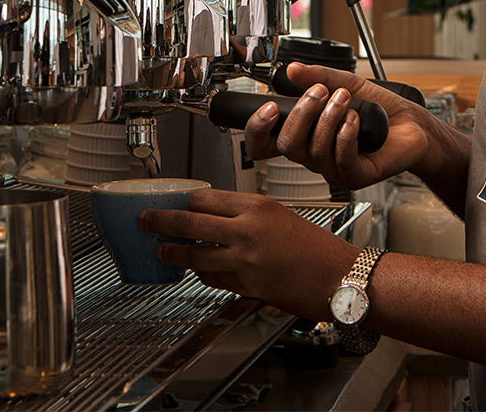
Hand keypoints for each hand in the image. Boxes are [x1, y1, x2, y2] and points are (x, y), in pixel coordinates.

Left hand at [140, 189, 356, 319]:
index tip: (173, 204)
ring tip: (161, 250)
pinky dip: (201, 273)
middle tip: (145, 221)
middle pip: (188, 222)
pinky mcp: (246, 285)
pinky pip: (212, 277)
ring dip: (172, 253)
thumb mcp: (281, 217)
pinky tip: (196, 270)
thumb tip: (215, 219)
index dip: (183, 203)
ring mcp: (244, 259)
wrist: (340, 277)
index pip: (204, 198)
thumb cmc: (318, 248)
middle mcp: (247, 230)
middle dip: (159, 221)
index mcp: (256, 206)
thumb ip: (247, 217)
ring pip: (194, 253)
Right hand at [245, 63, 434, 189]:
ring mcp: (333, 168)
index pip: (265, 144)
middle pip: (287, 146)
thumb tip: (293, 69)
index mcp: (304, 136)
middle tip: (319, 92)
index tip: (269, 108)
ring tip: (345, 100)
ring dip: (329, 118)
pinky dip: (346, 134)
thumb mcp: (347, 83)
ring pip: (314, 150)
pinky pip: (340, 159)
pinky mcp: (355, 176)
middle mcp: (314, 155)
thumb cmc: (379, 109)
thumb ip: (318, 76)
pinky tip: (356, 119)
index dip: (258, 130)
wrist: (412, 125)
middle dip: (301, 114)